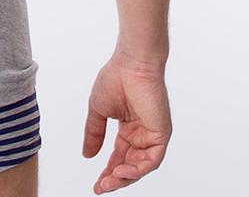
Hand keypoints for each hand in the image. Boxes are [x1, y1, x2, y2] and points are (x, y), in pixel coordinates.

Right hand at [83, 49, 171, 192]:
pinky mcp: (161, 134)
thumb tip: (87, 155)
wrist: (130, 64)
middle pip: (130, 165)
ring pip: (141, 166)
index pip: (119, 156)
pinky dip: (138, 168)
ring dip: (125, 176)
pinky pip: (152, 159)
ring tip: (109, 181)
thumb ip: (94, 133)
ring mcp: (152, 135)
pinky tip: (122, 170)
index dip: (108, 171)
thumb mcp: (98, 110)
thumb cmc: (115, 79)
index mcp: (129, 128)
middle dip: (115, 178)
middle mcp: (141, 134)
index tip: (96, 184)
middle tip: (101, 187)